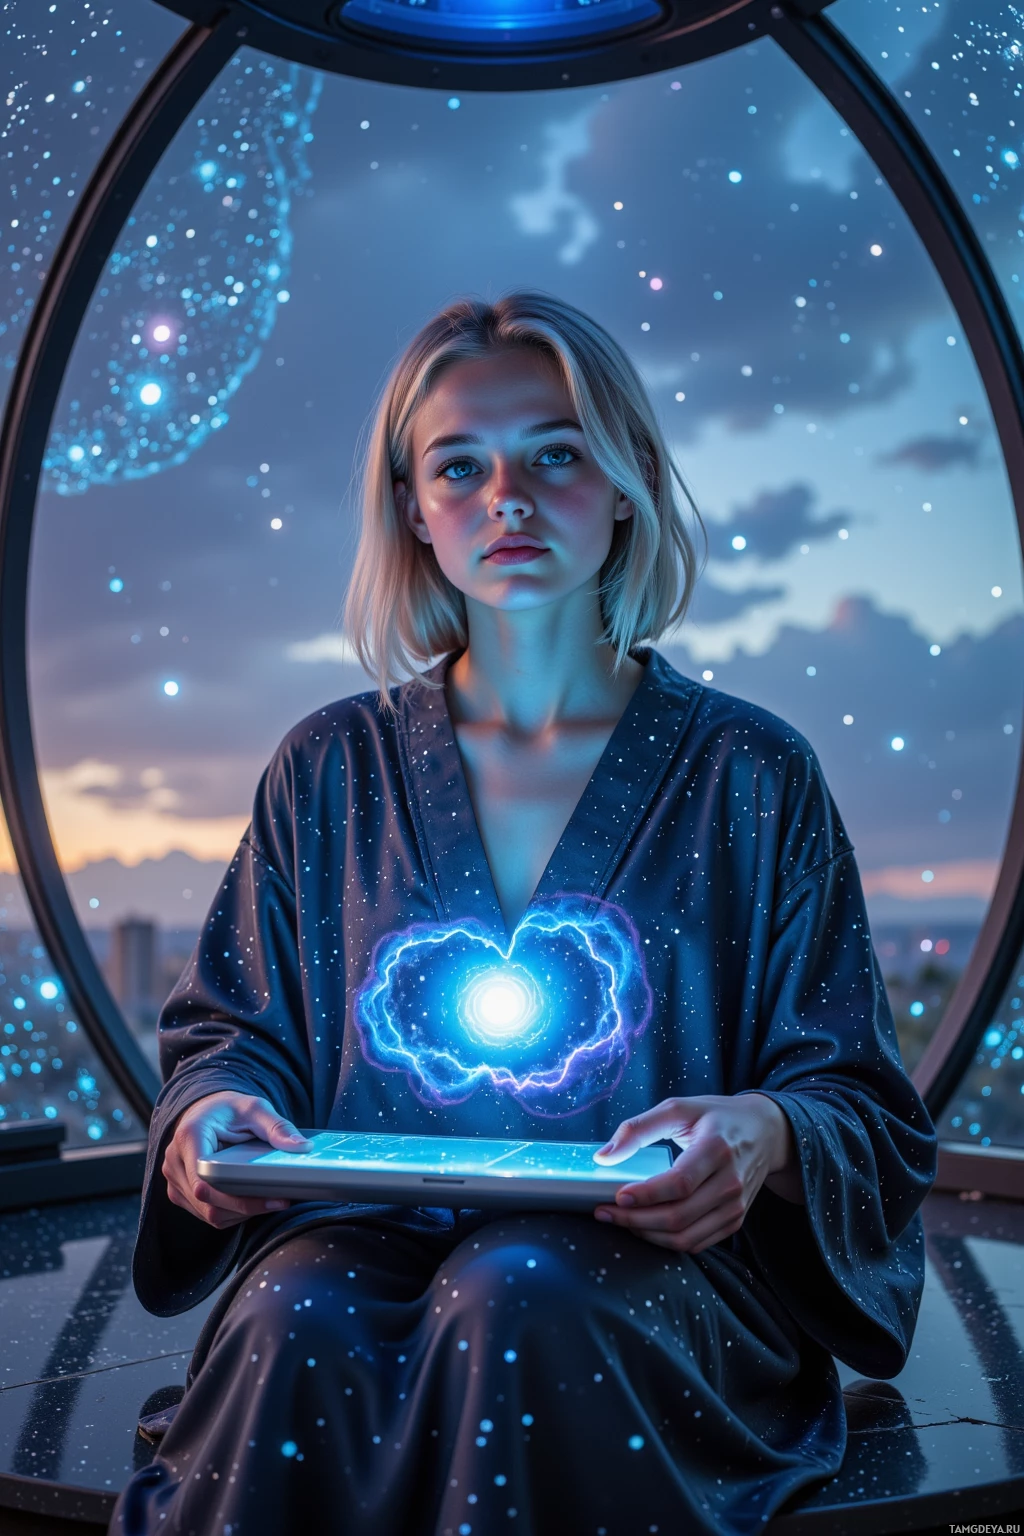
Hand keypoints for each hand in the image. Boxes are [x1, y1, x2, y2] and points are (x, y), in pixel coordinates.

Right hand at [162, 1091, 311, 1229]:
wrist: (206, 1111)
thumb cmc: (227, 1109)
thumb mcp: (255, 1108)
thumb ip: (278, 1127)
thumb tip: (302, 1147)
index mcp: (189, 1137)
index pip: (205, 1179)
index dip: (237, 1196)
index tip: (271, 1196)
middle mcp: (175, 1161)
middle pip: (209, 1202)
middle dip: (247, 1207)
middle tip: (280, 1200)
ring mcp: (175, 1180)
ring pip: (208, 1213)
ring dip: (240, 1213)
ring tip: (270, 1200)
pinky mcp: (181, 1193)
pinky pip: (207, 1213)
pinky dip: (231, 1213)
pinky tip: (252, 1201)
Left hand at [591, 1092, 801, 1252]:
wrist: (764, 1131)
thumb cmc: (716, 1117)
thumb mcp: (678, 1108)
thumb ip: (637, 1129)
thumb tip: (604, 1157)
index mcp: (716, 1149)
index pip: (680, 1183)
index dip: (646, 1195)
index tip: (617, 1196)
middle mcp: (730, 1182)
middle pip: (679, 1216)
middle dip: (635, 1220)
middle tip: (604, 1212)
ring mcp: (735, 1206)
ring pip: (685, 1237)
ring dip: (647, 1234)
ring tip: (620, 1221)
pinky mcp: (735, 1220)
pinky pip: (696, 1243)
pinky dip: (666, 1241)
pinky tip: (645, 1227)